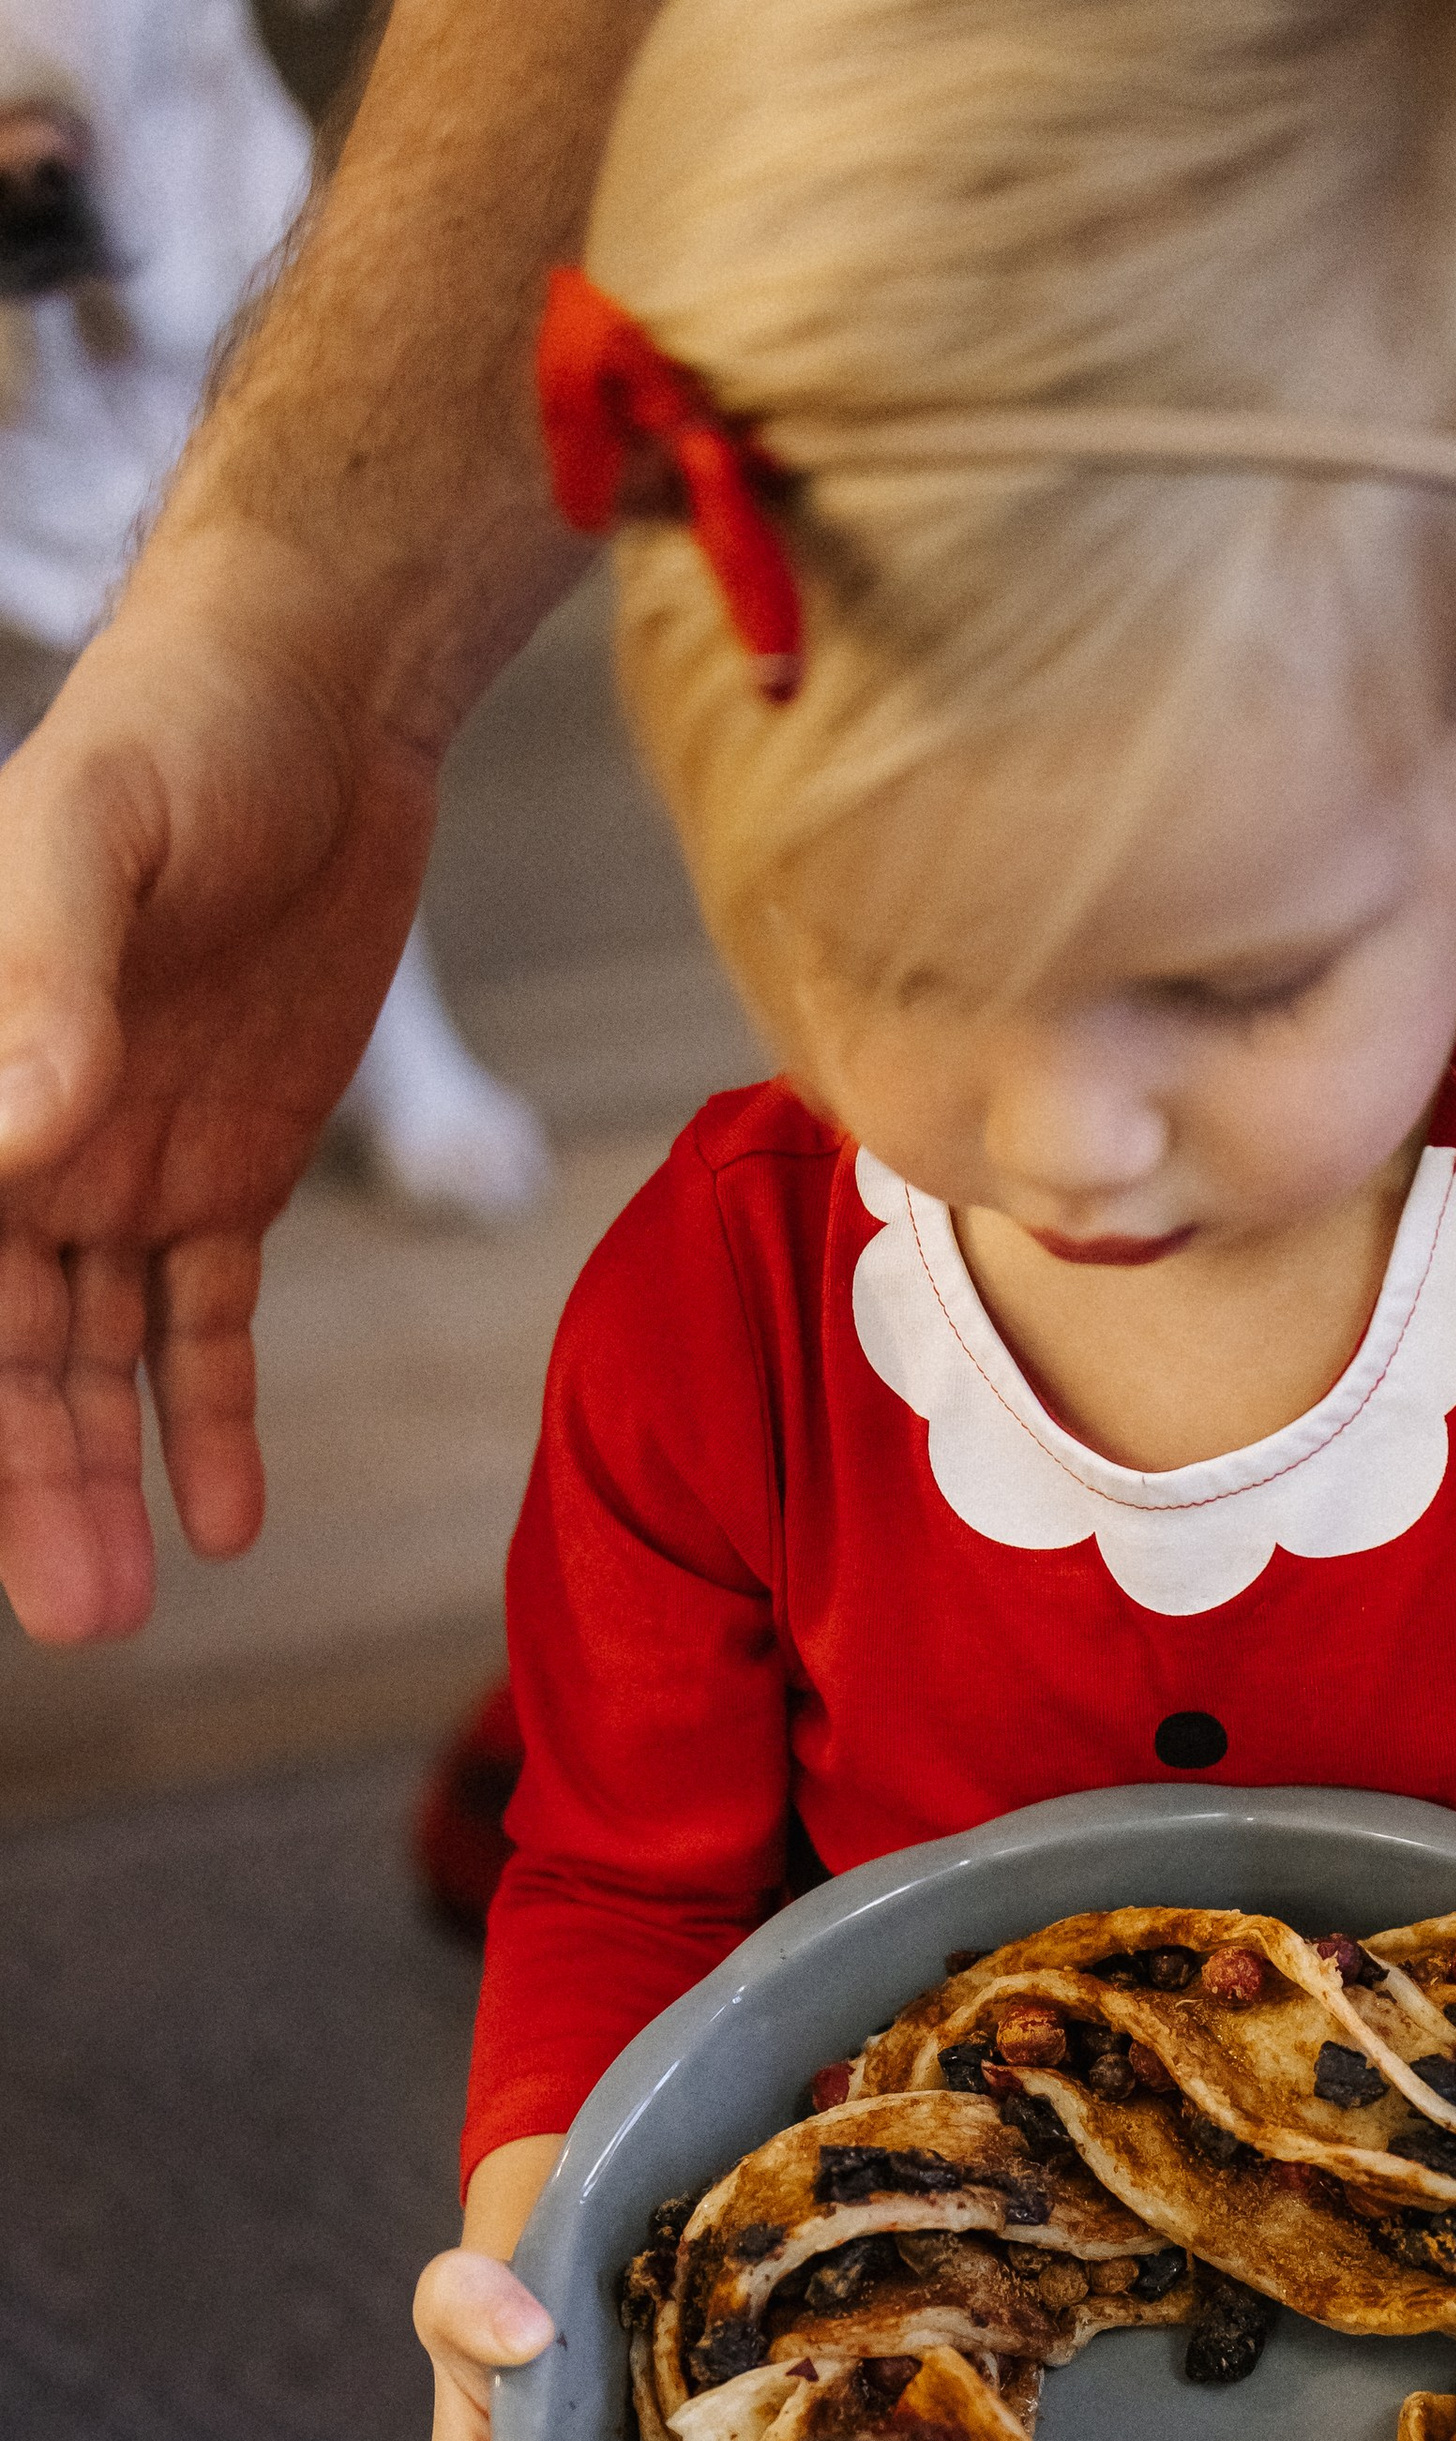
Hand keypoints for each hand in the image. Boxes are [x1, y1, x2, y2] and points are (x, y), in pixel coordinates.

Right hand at [0, 532, 438, 1642]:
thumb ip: (47, 982)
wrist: (322, 700)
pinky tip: (225, 1522)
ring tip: (122, 1609)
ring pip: (97, 1360)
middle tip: (72, 1622)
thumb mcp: (100, 836)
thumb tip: (15, 1137)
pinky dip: (212, 1420)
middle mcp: (20, 1135)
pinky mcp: (227, 1172)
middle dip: (27, 1483)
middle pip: (5, 1347)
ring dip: (104, 1481)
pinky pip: (207, 1326)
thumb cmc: (183, 734)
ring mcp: (117, 1162)